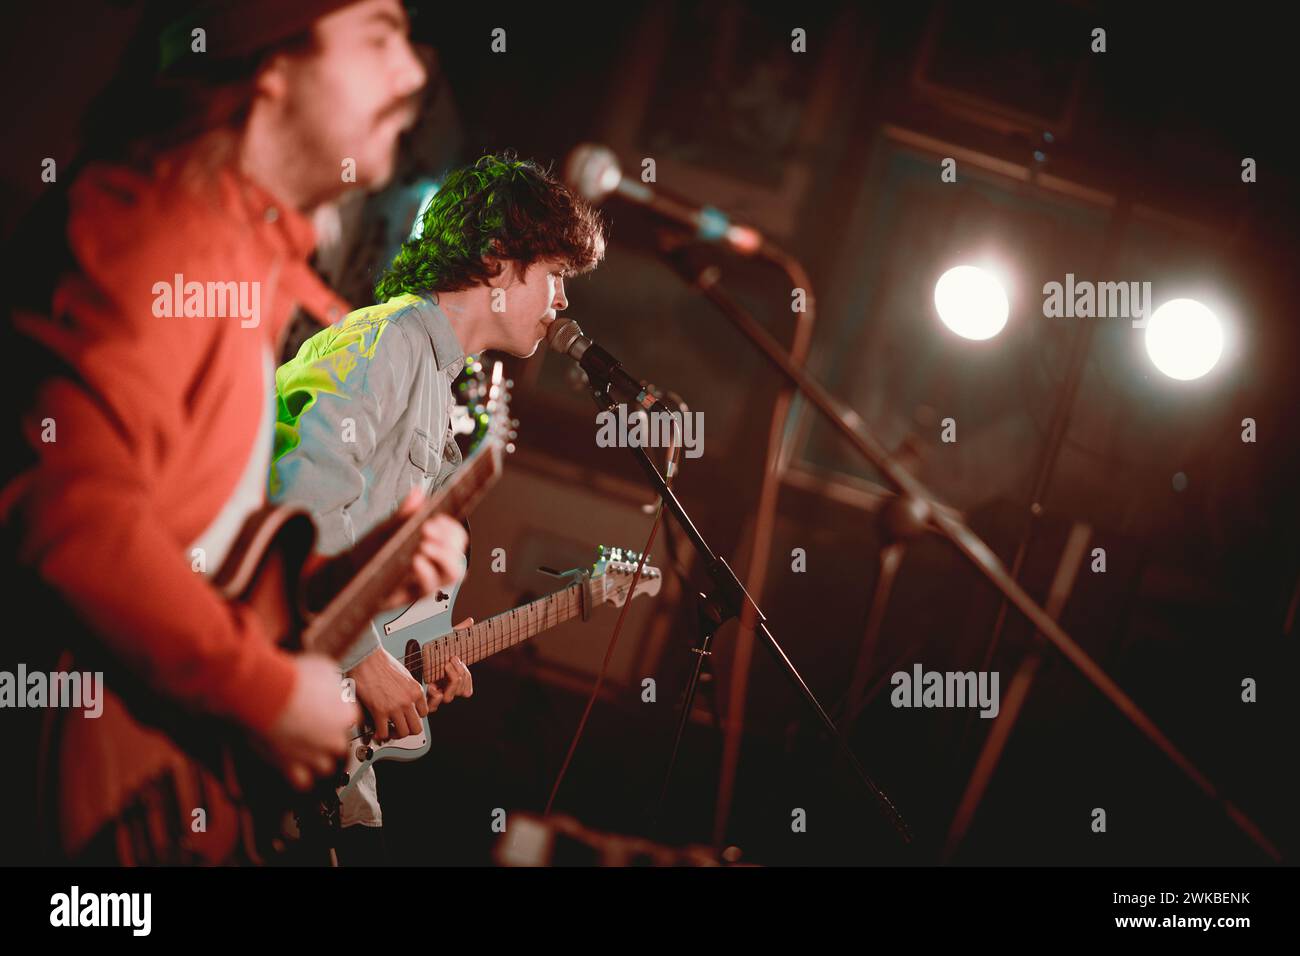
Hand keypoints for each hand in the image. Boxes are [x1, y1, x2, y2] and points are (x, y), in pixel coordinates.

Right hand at [259, 654, 359, 790]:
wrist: (268, 693)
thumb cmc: (296, 677)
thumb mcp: (325, 668)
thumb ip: (334, 682)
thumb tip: (334, 684)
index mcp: (347, 715)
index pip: (351, 720)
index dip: (338, 715)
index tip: (328, 712)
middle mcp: (335, 739)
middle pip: (340, 745)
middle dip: (329, 739)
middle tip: (313, 730)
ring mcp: (315, 756)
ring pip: (325, 767)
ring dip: (316, 760)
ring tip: (304, 750)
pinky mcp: (292, 768)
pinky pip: (303, 782)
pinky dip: (299, 777)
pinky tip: (295, 769)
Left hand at [300, 488, 467, 614]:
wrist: (346, 574)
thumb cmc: (369, 554)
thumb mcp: (387, 530)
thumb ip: (405, 515)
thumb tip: (418, 492)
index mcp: (432, 550)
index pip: (457, 539)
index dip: (452, 529)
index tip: (435, 519)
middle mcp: (433, 569)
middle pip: (459, 556)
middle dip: (449, 541)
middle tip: (428, 529)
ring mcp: (424, 583)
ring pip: (452, 573)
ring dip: (443, 556)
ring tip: (424, 546)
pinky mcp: (411, 595)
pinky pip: (429, 587)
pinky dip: (425, 572)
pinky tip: (415, 560)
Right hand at [349, 646, 425, 741]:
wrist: (367, 658)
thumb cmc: (381, 662)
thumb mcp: (404, 675)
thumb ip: (407, 689)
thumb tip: (404, 700)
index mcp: (415, 690)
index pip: (424, 713)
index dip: (414, 718)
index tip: (407, 718)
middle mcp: (408, 700)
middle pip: (416, 728)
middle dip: (407, 731)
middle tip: (399, 729)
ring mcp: (395, 707)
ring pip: (403, 733)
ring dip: (395, 735)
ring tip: (388, 731)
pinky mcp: (380, 711)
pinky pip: (384, 732)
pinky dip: (380, 736)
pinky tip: (377, 732)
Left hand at [427, 617, 473, 711]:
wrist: (404, 654)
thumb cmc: (424, 650)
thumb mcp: (442, 640)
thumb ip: (457, 632)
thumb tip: (470, 621)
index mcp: (450, 678)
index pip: (467, 686)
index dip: (466, 676)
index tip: (457, 660)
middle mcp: (444, 688)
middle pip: (462, 691)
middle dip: (459, 675)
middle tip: (450, 661)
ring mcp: (434, 695)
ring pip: (450, 698)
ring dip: (449, 684)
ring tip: (442, 669)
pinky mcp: (423, 700)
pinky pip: (434, 705)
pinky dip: (435, 695)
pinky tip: (431, 685)